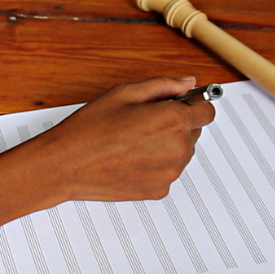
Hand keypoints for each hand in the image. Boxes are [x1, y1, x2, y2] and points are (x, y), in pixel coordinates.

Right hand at [37, 76, 215, 201]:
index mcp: (174, 120)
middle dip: (177, 125)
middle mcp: (178, 148)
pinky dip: (155, 166)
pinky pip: (167, 172)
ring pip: (181, 153)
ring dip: (166, 146)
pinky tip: (130, 159)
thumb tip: (187, 82)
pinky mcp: (159, 190)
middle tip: (144, 123)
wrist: (66, 165)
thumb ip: (164, 85)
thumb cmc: (90, 129)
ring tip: (133, 142)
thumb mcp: (125, 93)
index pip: (207, 111)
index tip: (181, 105)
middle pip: (194, 132)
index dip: (193, 105)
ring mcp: (170, 172)